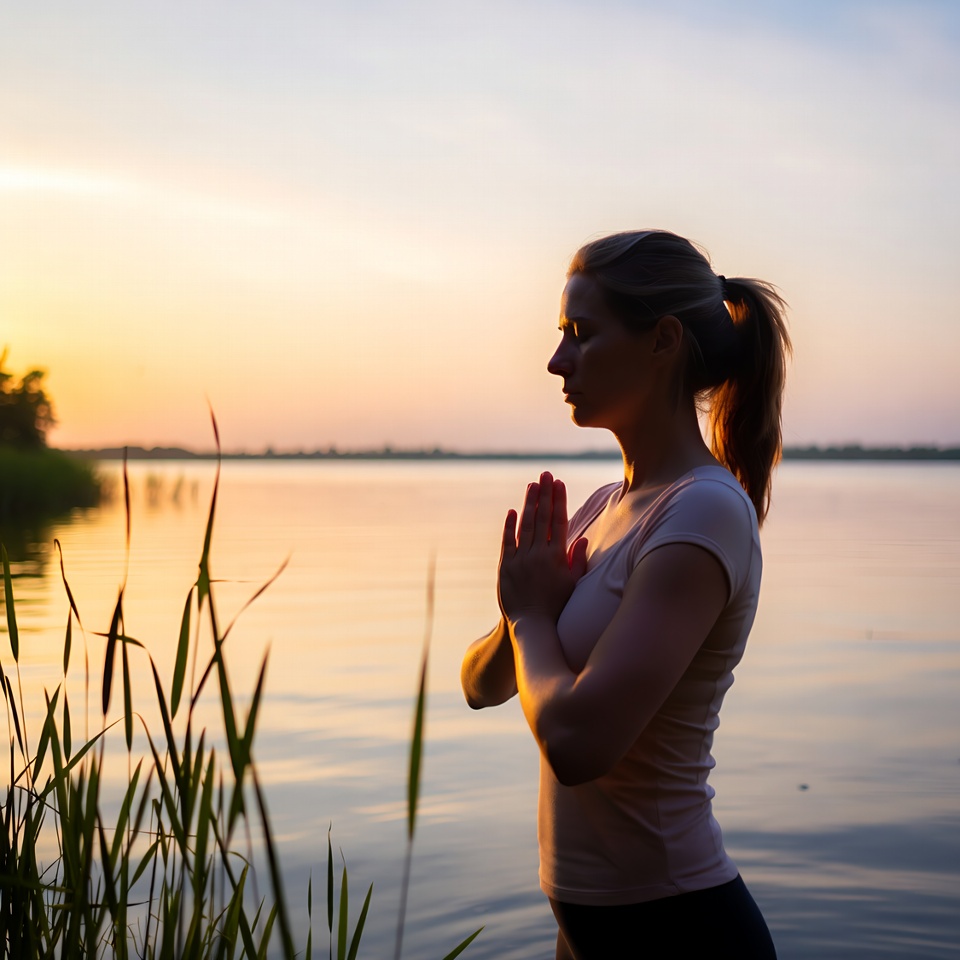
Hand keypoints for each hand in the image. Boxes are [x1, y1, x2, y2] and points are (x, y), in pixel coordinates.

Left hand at [498, 472, 587, 623]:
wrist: (531, 624)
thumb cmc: (556, 605)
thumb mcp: (573, 583)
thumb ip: (578, 560)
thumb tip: (582, 539)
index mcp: (556, 557)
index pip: (558, 522)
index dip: (559, 501)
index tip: (559, 483)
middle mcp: (538, 554)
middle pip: (542, 518)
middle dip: (544, 494)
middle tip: (546, 474)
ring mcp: (520, 559)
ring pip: (525, 526)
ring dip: (529, 504)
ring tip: (532, 485)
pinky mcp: (505, 566)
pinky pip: (507, 542)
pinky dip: (509, 526)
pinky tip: (512, 511)